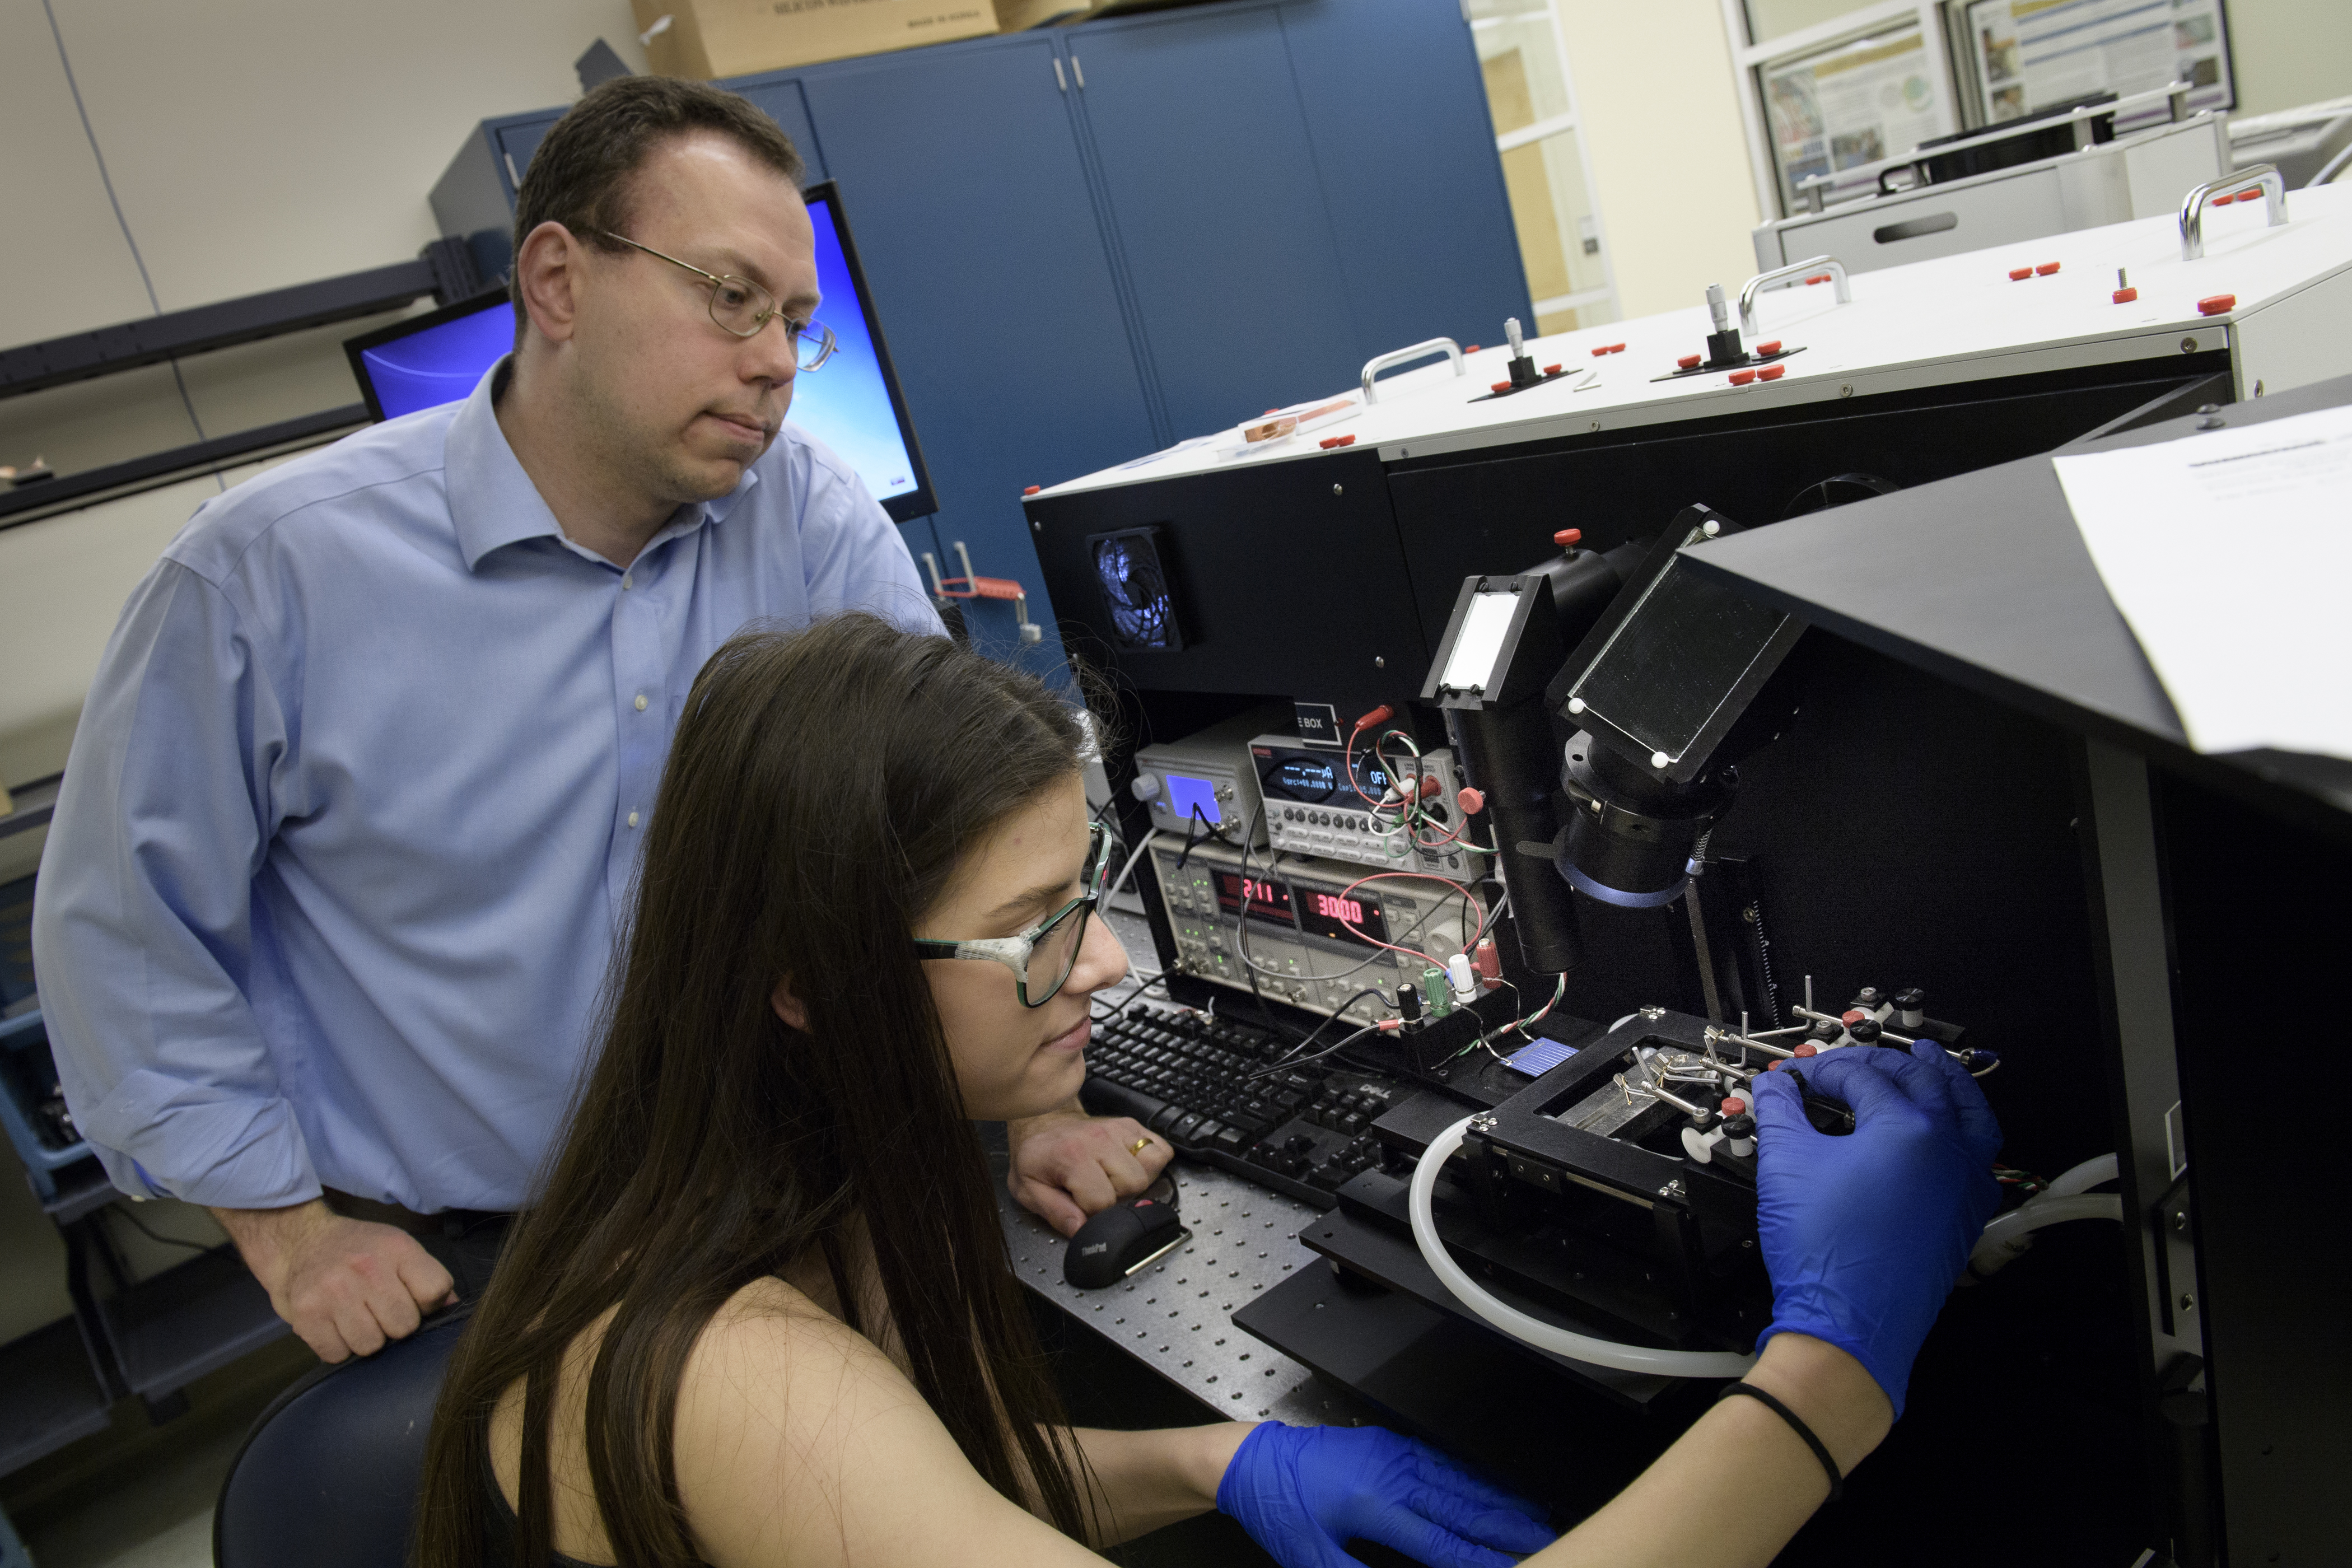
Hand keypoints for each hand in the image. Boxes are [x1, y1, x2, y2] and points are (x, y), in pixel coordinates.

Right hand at [211, 1199, 457, 1362]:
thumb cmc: (358, 1249)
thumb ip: (428, 1277)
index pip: (435, 1291)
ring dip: (365, 1338)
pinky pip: (337, 1355)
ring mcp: (333, 1292)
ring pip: (371, 1346)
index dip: (427, 1304)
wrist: (301, 1241)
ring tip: (355, 1315)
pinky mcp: (307, 1315)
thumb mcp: (398, 1249)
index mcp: (396, 1248)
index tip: (412, 1299)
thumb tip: (452, 1309)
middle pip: (404, 1326)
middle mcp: (365, 1268)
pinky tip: (334, 1324)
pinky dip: (338, 1347)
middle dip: (395, 1325)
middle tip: (378, 1309)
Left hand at [1006, 1104, 1171, 1236]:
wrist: (1042, 1122)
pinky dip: (1151, 1163)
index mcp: (1072, 1156)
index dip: (1093, 1212)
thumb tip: (1080, 1230)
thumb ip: (1055, 1212)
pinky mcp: (1132, 1125)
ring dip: (1137, 1179)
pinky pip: (1161, 1149)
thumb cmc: (1037, 1156)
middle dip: (1119, 1196)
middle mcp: (1100, 1139)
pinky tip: (1128, 1166)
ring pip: (1152, 1165)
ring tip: (1114, 1179)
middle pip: (1134, 1183)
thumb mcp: (1029, 1189)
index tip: (1082, 1206)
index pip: (1103, 1201)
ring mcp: (1119, 1129)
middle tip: (1099, 1191)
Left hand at [1215, 1423, 1554, 1567]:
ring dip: (1501, 1502)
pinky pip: (1443, 1463)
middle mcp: (1391, 1473)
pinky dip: (1476, 1479)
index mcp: (1374, 1504)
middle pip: (1463, 1506)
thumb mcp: (1312, 1557)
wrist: (1254, 1459)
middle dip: (1508, 1528)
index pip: (1441, 1542)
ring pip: (1460, 1481)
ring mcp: (1394, 1454)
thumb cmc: (1279, 1507)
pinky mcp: (1391, 1444)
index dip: (1481, 1560)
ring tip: (1535, 1519)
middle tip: (1547, 1541)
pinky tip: (1495, 1490)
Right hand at [1750, 1043, 2002, 1416]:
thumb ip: (1780, 1112)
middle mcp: (1948, 1149)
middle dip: (1883, 1063)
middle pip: (1922, 1081)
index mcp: (1907, 1128)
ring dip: (1948, 1081)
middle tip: (1853, 1062)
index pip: (1862, 1077)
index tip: (1798, 1079)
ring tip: (1931, 1062)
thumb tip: (1775, 1087)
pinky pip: (1980, 1155)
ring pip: (1970, 1112)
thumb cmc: (1823, 1252)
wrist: (1847, 1323)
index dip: (1823, 1070)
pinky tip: (1945, 1130)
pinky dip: (1965, 1128)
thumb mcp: (1786, 1165)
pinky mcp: (1967, 1216)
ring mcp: (1964, 1184)